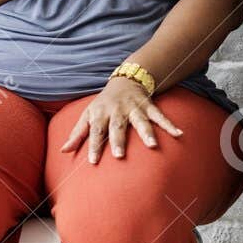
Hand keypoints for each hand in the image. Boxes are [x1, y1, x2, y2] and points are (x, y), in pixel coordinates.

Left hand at [62, 78, 181, 164]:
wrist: (124, 81)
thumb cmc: (103, 104)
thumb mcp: (87, 115)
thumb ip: (77, 134)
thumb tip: (63, 151)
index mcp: (101, 114)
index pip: (96, 131)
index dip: (94, 145)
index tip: (93, 161)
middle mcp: (117, 110)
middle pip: (118, 126)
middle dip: (119, 140)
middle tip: (119, 155)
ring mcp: (134, 107)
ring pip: (140, 121)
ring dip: (147, 133)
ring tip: (153, 146)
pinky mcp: (148, 106)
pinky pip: (160, 116)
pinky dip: (170, 125)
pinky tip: (179, 134)